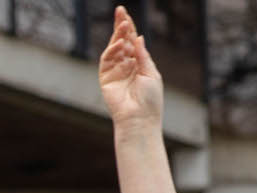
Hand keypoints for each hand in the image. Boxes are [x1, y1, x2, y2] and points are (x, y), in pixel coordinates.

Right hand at [99, 5, 161, 127]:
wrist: (139, 117)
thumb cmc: (150, 98)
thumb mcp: (151, 73)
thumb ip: (142, 56)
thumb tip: (138, 37)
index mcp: (139, 62)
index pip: (133, 41)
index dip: (129, 27)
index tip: (125, 14)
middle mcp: (126, 65)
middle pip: (121, 41)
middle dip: (120, 26)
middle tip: (119, 11)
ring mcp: (115, 71)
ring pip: (114, 48)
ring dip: (118, 35)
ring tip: (123, 25)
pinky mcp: (105, 78)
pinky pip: (107, 60)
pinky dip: (112, 50)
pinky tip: (120, 43)